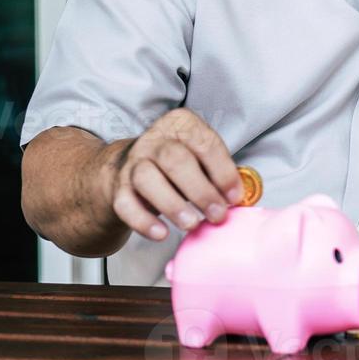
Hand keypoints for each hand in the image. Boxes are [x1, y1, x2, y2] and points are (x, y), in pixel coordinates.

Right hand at [101, 109, 243, 241]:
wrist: (127, 170)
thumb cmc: (176, 166)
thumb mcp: (199, 159)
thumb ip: (219, 173)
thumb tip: (241, 196)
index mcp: (181, 125)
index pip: (204, 142)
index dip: (222, 171)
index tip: (235, 197)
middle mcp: (154, 140)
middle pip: (175, 160)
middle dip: (201, 190)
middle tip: (217, 215)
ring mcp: (132, 163)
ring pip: (148, 178)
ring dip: (173, 204)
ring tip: (192, 224)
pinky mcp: (117, 188)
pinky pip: (126, 204)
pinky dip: (144, 221)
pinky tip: (162, 234)